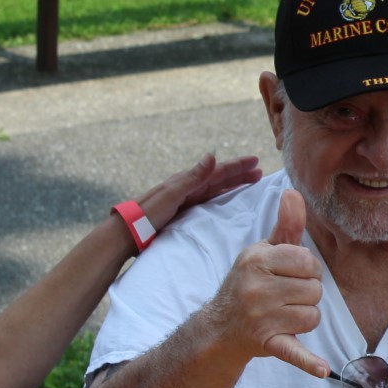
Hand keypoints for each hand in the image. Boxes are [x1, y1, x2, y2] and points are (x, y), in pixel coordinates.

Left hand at [135, 152, 262, 232]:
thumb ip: (193, 177)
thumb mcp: (172, 193)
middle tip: (259, 171)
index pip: (217, 171)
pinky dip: (222, 198)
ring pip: (216, 190)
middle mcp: (188, 189)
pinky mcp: (184, 213)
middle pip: (219, 179)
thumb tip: (212, 155)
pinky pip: (209, 202)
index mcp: (187, 181)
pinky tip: (226, 201)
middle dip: (239, 174)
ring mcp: (186, 201)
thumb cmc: (148, 213)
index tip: (256, 161)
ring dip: (233, 185)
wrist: (128, 232)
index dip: (237, 166)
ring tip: (249, 182)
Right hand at [201, 189, 328, 378]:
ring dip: (305, 317)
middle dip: (307, 293)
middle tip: (286, 296)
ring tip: (283, 314)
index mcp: (257, 260)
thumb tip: (294, 191)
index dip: (307, 269)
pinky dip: (307, 362)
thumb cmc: (248, 284)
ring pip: (313, 315)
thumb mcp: (262, 252)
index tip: (291, 274)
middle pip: (315, 289)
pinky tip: (322, 369)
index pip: (308, 261)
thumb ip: (285, 226)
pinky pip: (293, 352)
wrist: (219, 328)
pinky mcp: (267, 344)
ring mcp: (261, 318)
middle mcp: (257, 288)